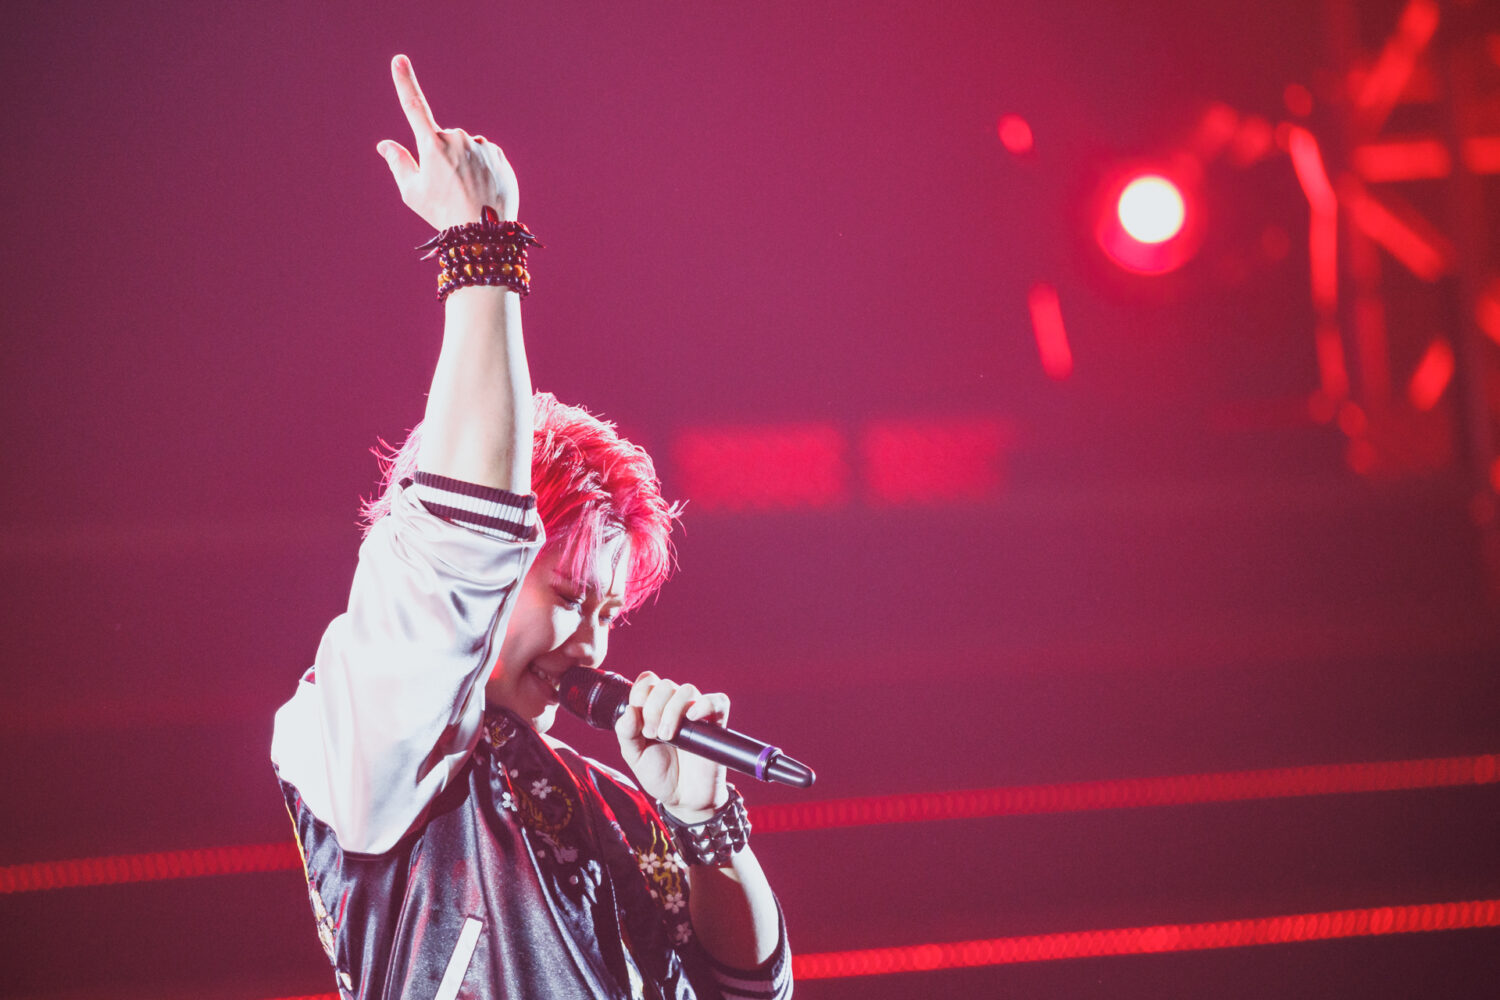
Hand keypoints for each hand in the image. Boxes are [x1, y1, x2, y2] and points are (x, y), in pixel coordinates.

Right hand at [375, 54, 518, 228]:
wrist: (485, 233)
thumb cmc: (443, 214)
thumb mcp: (412, 192)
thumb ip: (398, 163)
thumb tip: (385, 145)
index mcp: (432, 144)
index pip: (414, 106)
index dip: (405, 82)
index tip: (399, 59)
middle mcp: (458, 138)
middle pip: (443, 141)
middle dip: (441, 157)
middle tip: (446, 187)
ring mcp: (481, 146)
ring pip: (465, 150)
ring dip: (463, 164)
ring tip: (466, 192)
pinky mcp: (499, 156)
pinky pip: (484, 157)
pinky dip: (480, 170)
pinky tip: (481, 191)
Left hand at [614, 671, 731, 822]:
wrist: (683, 798)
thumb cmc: (659, 774)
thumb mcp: (634, 755)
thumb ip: (626, 733)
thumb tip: (629, 710)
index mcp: (654, 709)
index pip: (649, 681)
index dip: (641, 691)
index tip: (637, 712)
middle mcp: (675, 707)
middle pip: (665, 685)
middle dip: (653, 707)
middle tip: (651, 734)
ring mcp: (697, 714)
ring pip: (687, 690)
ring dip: (672, 710)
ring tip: (667, 736)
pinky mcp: (716, 725)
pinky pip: (717, 701)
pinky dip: (705, 704)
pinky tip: (692, 718)